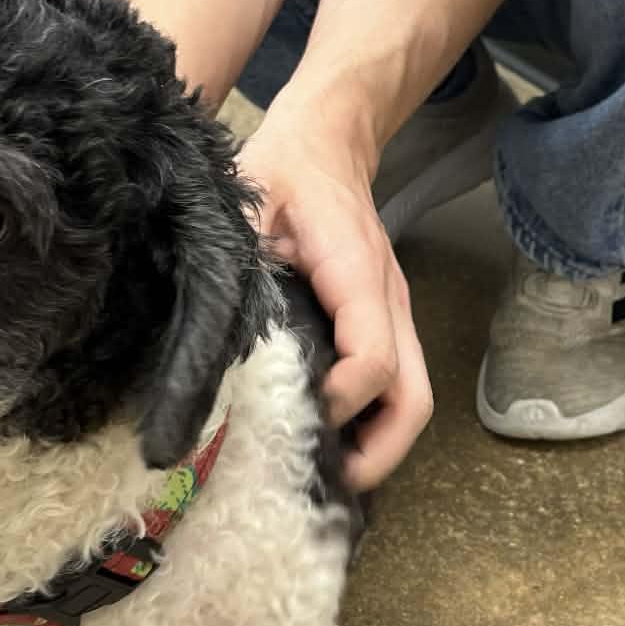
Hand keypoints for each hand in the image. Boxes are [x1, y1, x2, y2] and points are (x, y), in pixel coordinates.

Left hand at [237, 100, 431, 490]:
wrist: (329, 139)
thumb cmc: (286, 169)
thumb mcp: (250, 204)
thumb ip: (240, 265)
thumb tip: (211, 341)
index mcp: (359, 276)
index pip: (372, 363)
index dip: (336, 404)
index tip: (290, 419)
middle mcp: (388, 303)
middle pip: (412, 401)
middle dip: (377, 455)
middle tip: (320, 486)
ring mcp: (391, 315)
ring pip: (410, 400)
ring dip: (376, 446)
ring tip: (320, 474)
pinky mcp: (381, 323)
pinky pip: (394, 386)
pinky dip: (370, 423)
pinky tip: (325, 438)